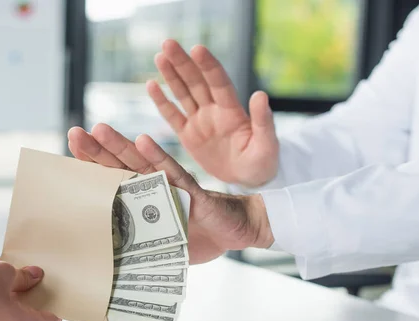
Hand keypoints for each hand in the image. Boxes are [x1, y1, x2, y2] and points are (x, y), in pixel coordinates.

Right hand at [0, 261, 60, 320]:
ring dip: (8, 297)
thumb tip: (33, 276)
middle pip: (29, 318)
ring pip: (8, 317)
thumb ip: (24, 276)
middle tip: (24, 275)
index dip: (53, 302)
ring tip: (1, 274)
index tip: (50, 289)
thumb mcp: (4, 273)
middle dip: (27, 295)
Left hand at [68, 123, 273, 263]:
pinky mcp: (191, 191)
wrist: (232, 231)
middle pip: (121, 163)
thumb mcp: (157, 244)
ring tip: (99, 129)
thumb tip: (102, 261)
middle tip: (75, 133)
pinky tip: (143, 140)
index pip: (112, 176)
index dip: (92, 163)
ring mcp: (171, 185)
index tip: (71, 148)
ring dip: (120, 145)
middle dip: (97, 149)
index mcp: (142, 196)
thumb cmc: (192, 236)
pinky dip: (158, 157)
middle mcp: (153, 185)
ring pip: (142, 162)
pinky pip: (173, 172)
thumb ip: (134, 245)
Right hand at [147, 39, 278, 186]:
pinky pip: (173, 116)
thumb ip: (263, 121)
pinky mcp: (189, 136)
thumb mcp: (267, 144)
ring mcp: (200, 122)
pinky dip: (162, 101)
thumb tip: (260, 95)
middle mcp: (214, 111)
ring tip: (159, 55)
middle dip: (182, 62)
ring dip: (171, 75)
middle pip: (196, 82)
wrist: (251, 179)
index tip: (197, 49)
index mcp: (232, 111)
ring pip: (183, 93)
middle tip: (168, 43)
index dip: (208, 66)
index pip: (218, 82)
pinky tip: (151, 85)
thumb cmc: (264, 162)